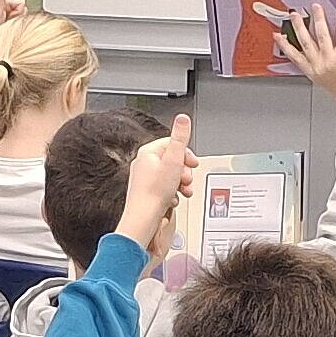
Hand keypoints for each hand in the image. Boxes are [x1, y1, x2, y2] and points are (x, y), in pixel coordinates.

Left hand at [117, 114, 199, 250]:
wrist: (144, 219)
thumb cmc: (154, 193)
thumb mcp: (173, 160)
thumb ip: (180, 138)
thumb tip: (182, 118)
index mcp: (148, 153)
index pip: (171, 144)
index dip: (185, 153)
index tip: (192, 163)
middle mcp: (144, 164)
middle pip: (172, 161)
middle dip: (184, 171)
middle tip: (185, 179)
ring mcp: (144, 179)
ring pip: (169, 176)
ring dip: (180, 184)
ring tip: (182, 191)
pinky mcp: (147, 193)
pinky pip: (164, 189)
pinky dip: (172, 194)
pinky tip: (173, 200)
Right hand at [276, 0, 335, 104]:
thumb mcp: (330, 83)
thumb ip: (324, 70)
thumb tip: (325, 59)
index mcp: (314, 73)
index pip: (295, 57)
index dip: (284, 45)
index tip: (278, 36)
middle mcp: (320, 66)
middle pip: (305, 41)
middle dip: (298, 26)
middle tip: (293, 14)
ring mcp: (331, 60)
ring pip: (320, 35)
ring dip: (317, 19)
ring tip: (315, 8)